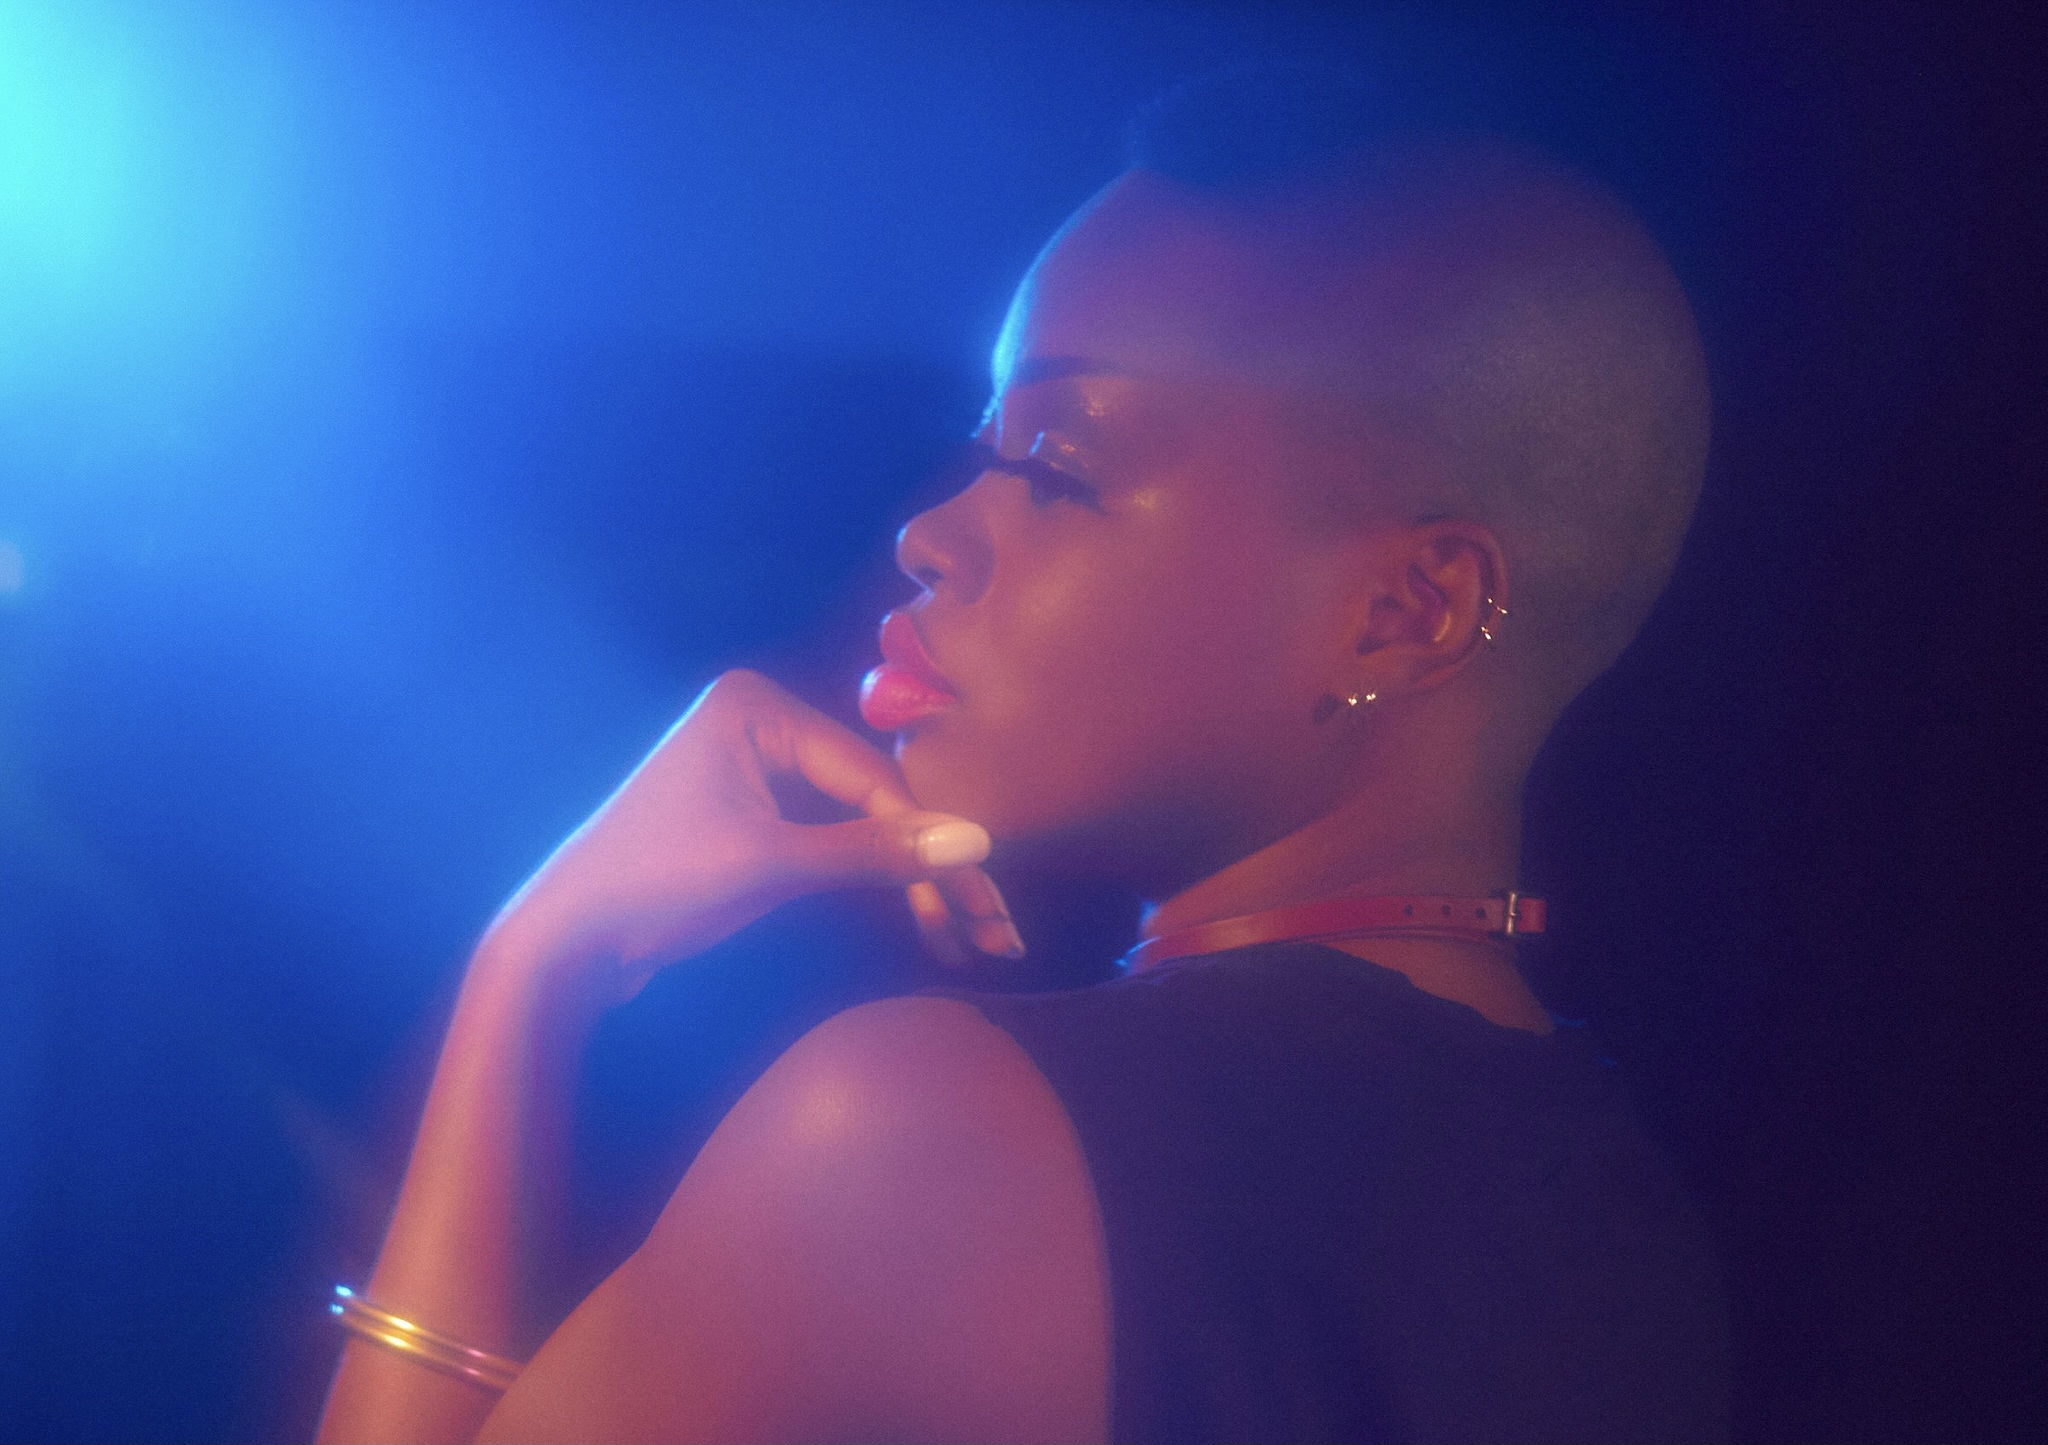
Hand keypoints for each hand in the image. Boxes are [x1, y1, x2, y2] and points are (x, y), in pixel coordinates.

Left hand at [485, 670, 1021, 997]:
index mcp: (756, 707)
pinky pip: (836, 846)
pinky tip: (926, 924)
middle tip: (995, 933)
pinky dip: (875, 886)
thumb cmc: (651, 883)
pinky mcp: (756, 820)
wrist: (563, 942)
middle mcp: (762, 725)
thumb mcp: (769, 864)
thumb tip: (978, 844)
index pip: (870, 776)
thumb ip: (873, 853)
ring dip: (916, 885)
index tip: (987, 903)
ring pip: (864, 828)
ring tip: (976, 941)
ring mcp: (759, 773)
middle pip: (875, 801)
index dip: (931, 844)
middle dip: (933, 872)